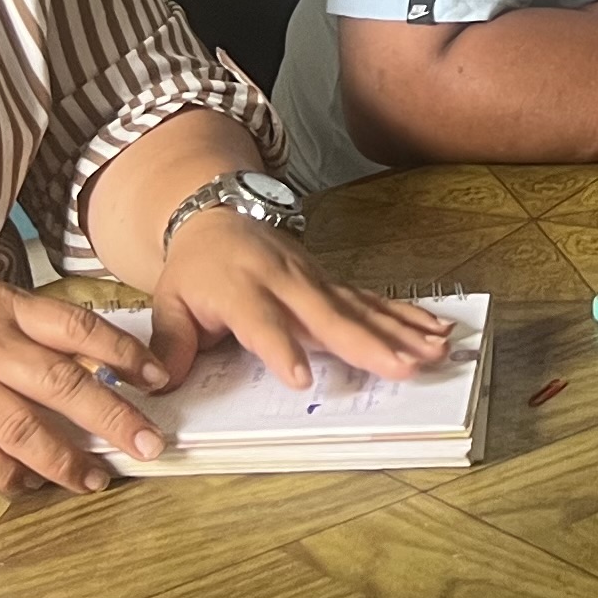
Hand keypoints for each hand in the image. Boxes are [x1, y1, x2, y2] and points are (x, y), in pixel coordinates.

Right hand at [0, 276, 167, 491]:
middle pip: (62, 384)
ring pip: (24, 429)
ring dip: (66, 460)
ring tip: (95, 479)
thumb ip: (29, 325)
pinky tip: (31, 484)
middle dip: (112, 417)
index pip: (76, 328)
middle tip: (148, 444)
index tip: (157, 377)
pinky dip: (10, 476)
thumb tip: (90, 356)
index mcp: (2, 310)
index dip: (122, 353)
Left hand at [135, 214, 453, 391]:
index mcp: (240, 287)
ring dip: (401, 331)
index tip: (300, 378)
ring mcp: (315, 280)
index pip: (261, 322)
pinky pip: (372, 301)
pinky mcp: (332, 283)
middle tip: (403, 367)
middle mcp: (285, 281)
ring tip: (435, 352)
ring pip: (362, 308)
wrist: (217, 214)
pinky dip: (407, 315)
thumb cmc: (194, 268)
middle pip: (328, 316)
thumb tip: (159, 383)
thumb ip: (170, 344)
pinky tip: (437, 329)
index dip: (279, 348)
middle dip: (367, 343)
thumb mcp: (169, 301)